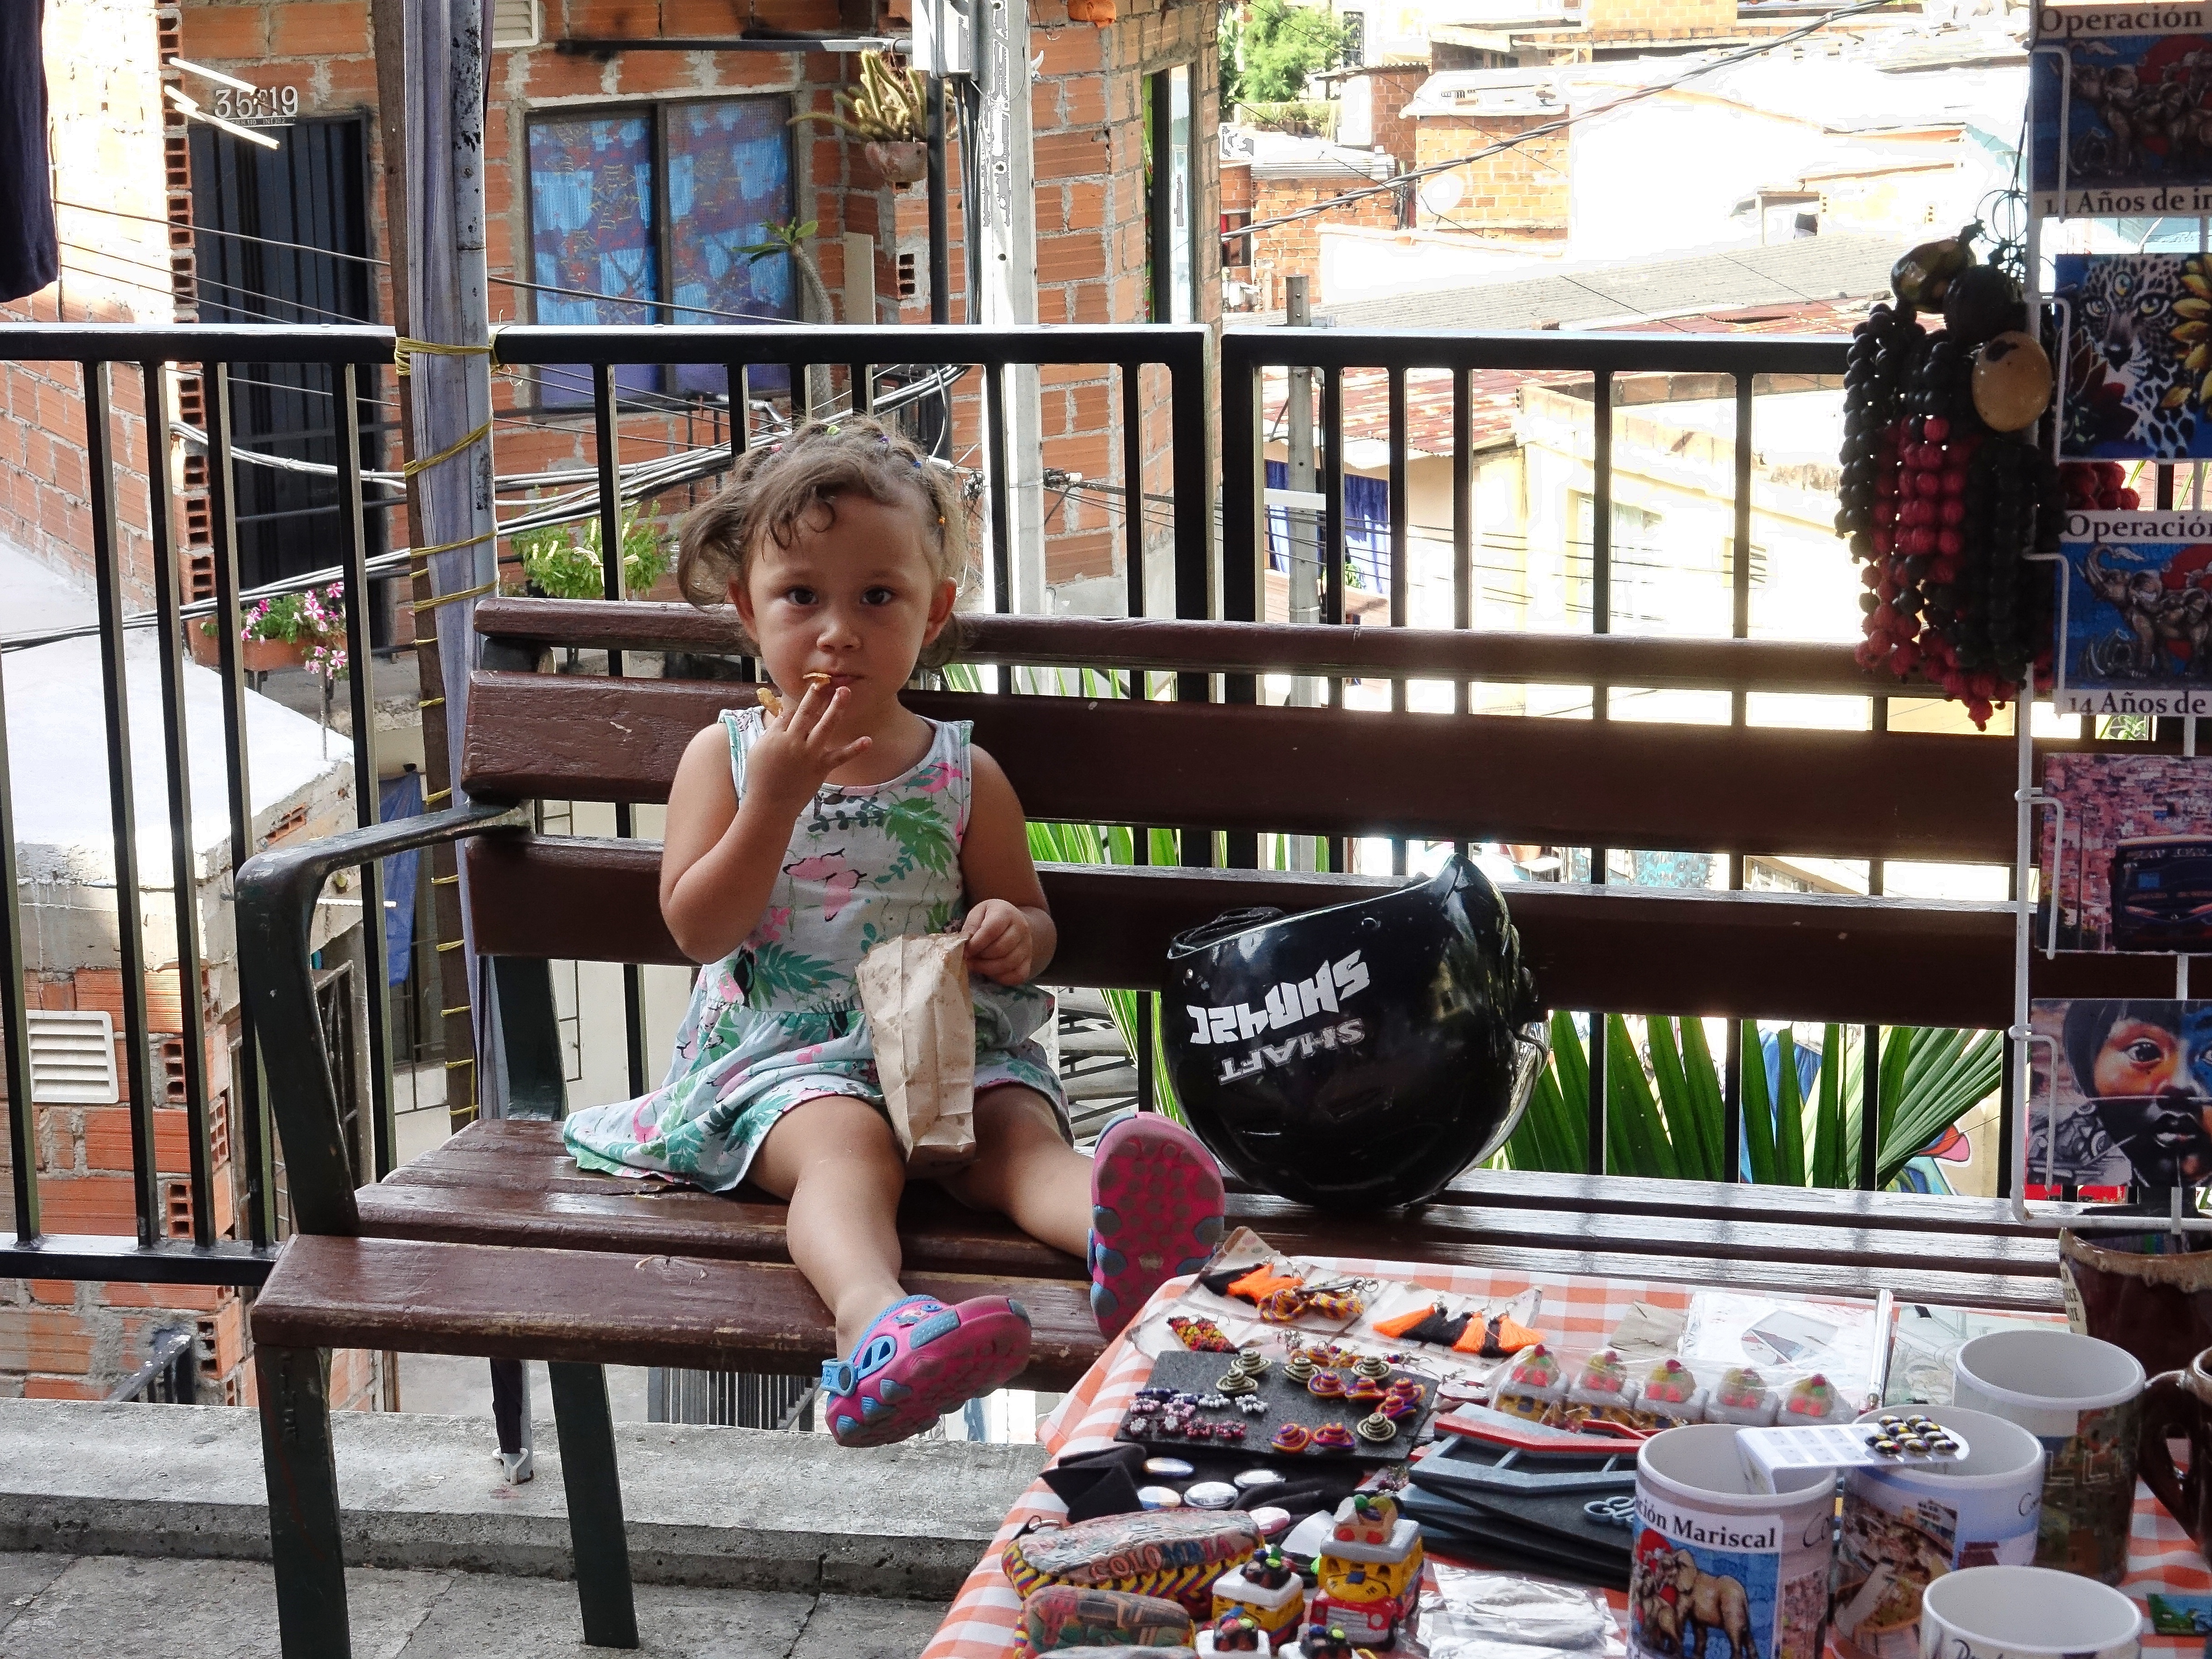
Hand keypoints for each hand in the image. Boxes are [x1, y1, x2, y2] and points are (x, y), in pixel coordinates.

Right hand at [745, 683, 869, 814]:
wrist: (770, 805)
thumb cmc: (760, 777)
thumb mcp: (759, 749)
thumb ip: (772, 732)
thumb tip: (784, 716)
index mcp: (776, 736)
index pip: (790, 713)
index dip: (799, 704)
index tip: (810, 692)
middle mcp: (794, 742)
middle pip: (807, 713)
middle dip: (817, 695)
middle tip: (827, 681)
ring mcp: (810, 755)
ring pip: (825, 727)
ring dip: (836, 708)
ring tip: (845, 693)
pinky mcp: (821, 768)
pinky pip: (841, 757)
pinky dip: (855, 749)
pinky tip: (868, 740)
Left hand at [961, 899, 1034, 984]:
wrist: (1013, 923)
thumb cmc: (990, 918)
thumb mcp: (978, 913)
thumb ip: (970, 926)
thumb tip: (965, 943)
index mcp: (1006, 913)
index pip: (991, 930)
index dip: (976, 944)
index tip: (965, 951)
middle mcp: (1021, 928)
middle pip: (1000, 949)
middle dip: (981, 957)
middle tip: (969, 959)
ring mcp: (1027, 946)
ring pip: (1008, 964)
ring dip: (988, 968)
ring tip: (976, 965)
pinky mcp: (1028, 961)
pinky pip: (1017, 976)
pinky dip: (1001, 978)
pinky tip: (991, 972)